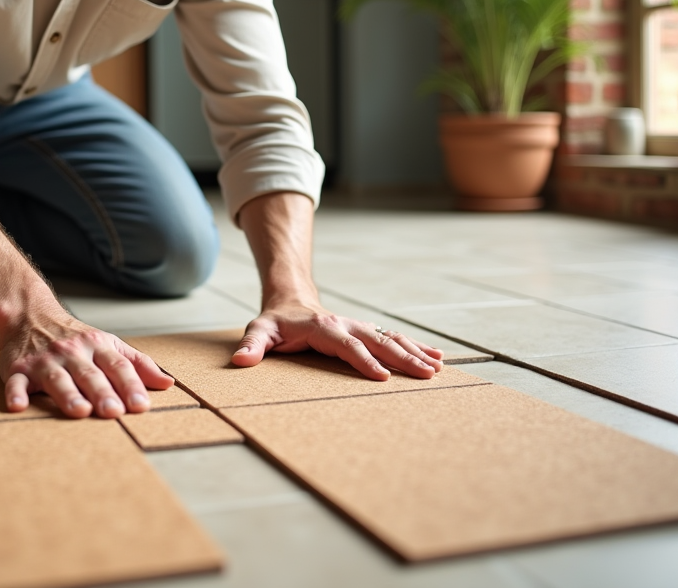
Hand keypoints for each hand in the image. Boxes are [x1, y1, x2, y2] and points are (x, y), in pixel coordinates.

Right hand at [0, 314, 174, 417]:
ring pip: (58, 378)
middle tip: (114, 412)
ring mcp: (44, 361)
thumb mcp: (108, 344)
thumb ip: (137, 364)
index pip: (117, 366)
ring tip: (80, 411)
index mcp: (96, 346)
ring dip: (68, 395)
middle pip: (89, 374)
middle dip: (102, 392)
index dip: (130, 385)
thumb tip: (167, 384)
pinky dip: (15, 393)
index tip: (141, 405)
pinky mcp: (18, 369)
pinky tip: (17, 405)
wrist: (29, 315)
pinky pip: (16, 382)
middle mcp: (72, 353)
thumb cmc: (74, 338)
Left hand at [231, 302, 443, 379]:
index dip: (362, 360)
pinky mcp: (365, 331)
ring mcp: (358, 326)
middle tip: (426, 373)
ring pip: (390, 337)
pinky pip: (393, 338)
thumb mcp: (258, 331)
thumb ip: (251, 346)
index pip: (346, 344)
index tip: (381, 376)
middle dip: (402, 356)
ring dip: (414, 351)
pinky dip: (415, 346)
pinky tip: (436, 357)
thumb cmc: (274, 323)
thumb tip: (240, 361)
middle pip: (377, 340)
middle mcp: (345, 324)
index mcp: (322, 327)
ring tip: (437, 367)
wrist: (289, 301)